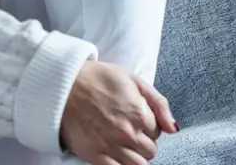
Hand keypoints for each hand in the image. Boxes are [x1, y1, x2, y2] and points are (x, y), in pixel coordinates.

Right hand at [60, 61, 177, 164]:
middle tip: (128, 129)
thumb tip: (174, 128)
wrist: (62, 85)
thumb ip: (159, 103)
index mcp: (139, 113)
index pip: (158, 132)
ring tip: (122, 142)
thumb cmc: (97, 78)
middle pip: (150, 151)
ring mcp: (111, 146)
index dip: (148, 125)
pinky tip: (116, 154)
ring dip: (135, 155)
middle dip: (143, 141)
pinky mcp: (95, 156)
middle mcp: (127, 133)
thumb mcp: (132, 79)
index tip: (136, 117)